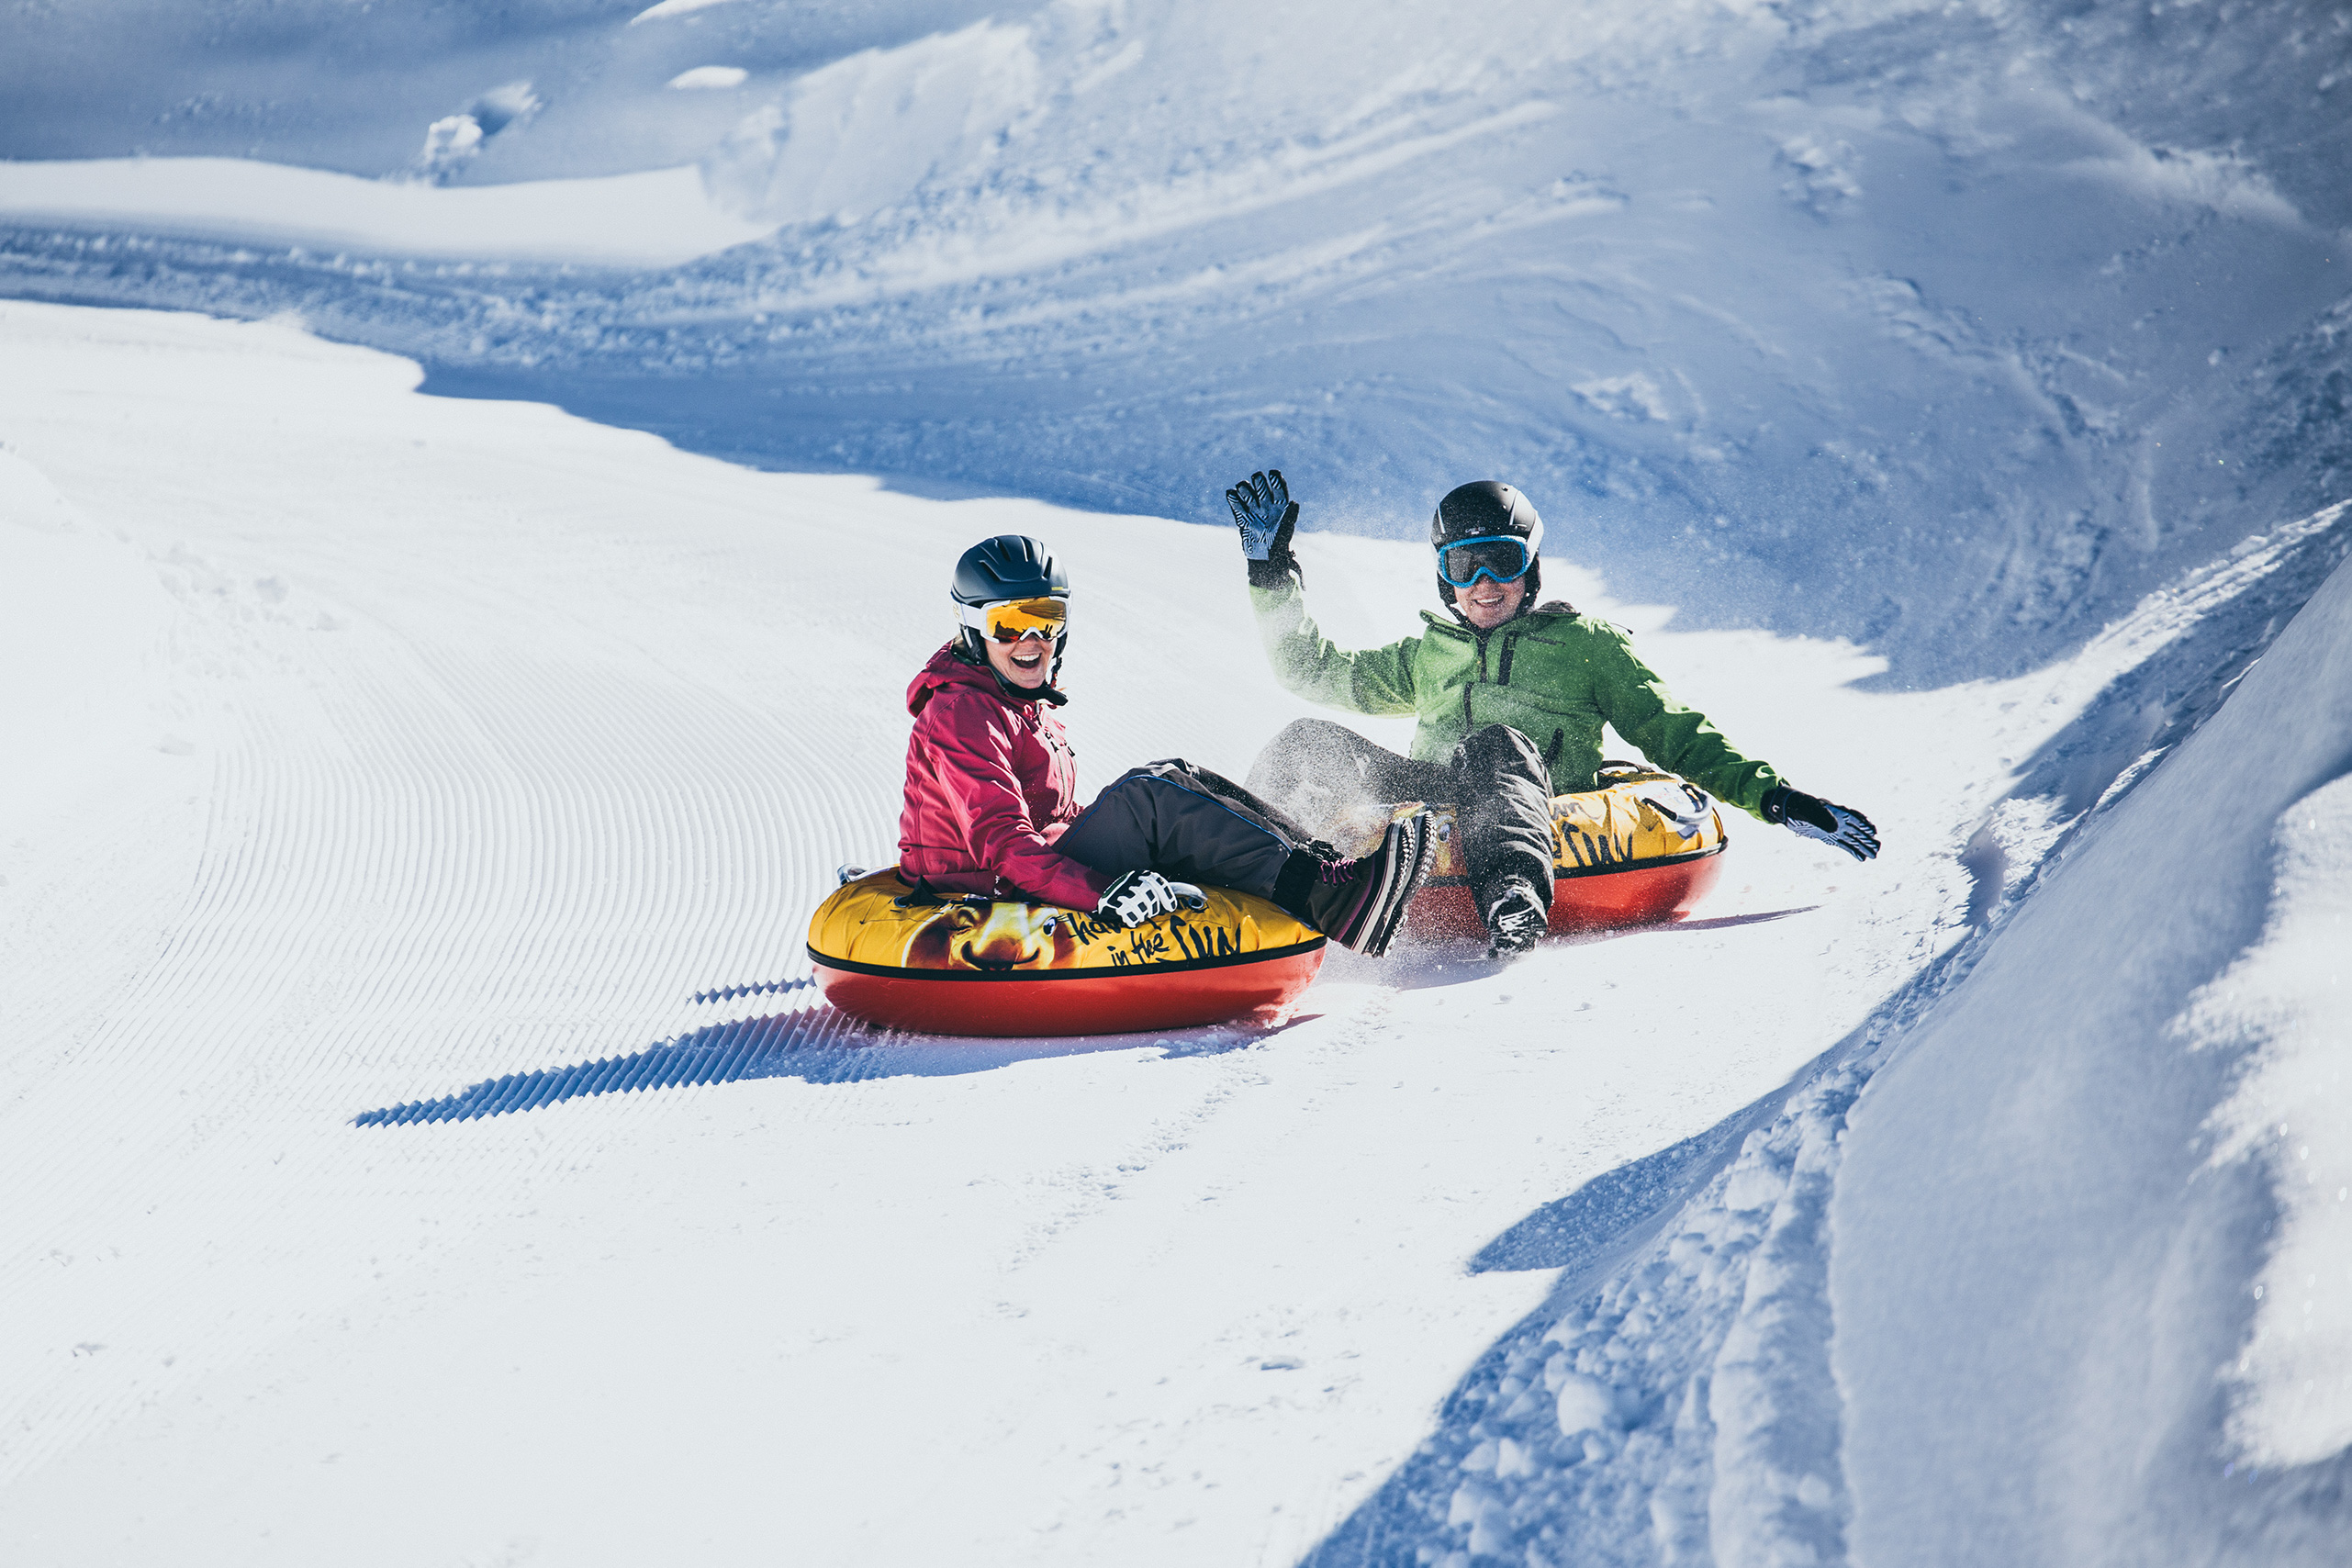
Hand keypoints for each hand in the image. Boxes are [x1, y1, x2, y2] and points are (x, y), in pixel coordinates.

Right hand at [1098, 869, 1208, 927]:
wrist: (1108, 902)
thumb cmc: (1136, 899)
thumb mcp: (1152, 890)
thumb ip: (1172, 891)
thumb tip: (1203, 897)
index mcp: (1144, 875)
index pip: (1159, 884)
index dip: (1167, 897)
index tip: (1170, 907)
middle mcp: (1133, 879)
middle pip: (1151, 897)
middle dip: (1153, 908)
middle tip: (1148, 912)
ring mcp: (1122, 889)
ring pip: (1141, 907)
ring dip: (1142, 915)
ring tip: (1138, 914)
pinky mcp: (1112, 901)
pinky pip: (1129, 915)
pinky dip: (1132, 919)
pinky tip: (1130, 918)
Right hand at [1226, 469, 1297, 562]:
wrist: (1263, 558)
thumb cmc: (1278, 546)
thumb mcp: (1286, 533)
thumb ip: (1290, 518)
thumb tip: (1294, 503)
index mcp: (1280, 507)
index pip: (1279, 489)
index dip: (1276, 481)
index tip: (1273, 473)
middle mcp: (1267, 505)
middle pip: (1262, 488)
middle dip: (1259, 482)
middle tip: (1257, 478)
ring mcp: (1253, 509)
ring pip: (1248, 493)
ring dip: (1245, 488)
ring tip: (1242, 487)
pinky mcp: (1242, 516)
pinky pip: (1236, 505)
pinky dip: (1233, 499)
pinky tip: (1231, 493)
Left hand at [1763, 786, 1879, 860]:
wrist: (1790, 810)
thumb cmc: (1801, 807)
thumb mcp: (1810, 811)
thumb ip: (1822, 818)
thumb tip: (1834, 828)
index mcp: (1837, 811)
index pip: (1855, 817)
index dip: (1864, 824)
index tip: (1873, 831)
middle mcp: (1840, 821)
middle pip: (1858, 830)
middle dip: (1868, 839)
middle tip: (1878, 847)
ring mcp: (1836, 830)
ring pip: (1853, 839)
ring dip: (1864, 847)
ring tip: (1875, 856)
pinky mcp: (1831, 837)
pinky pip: (1845, 845)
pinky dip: (1853, 851)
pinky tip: (1862, 859)